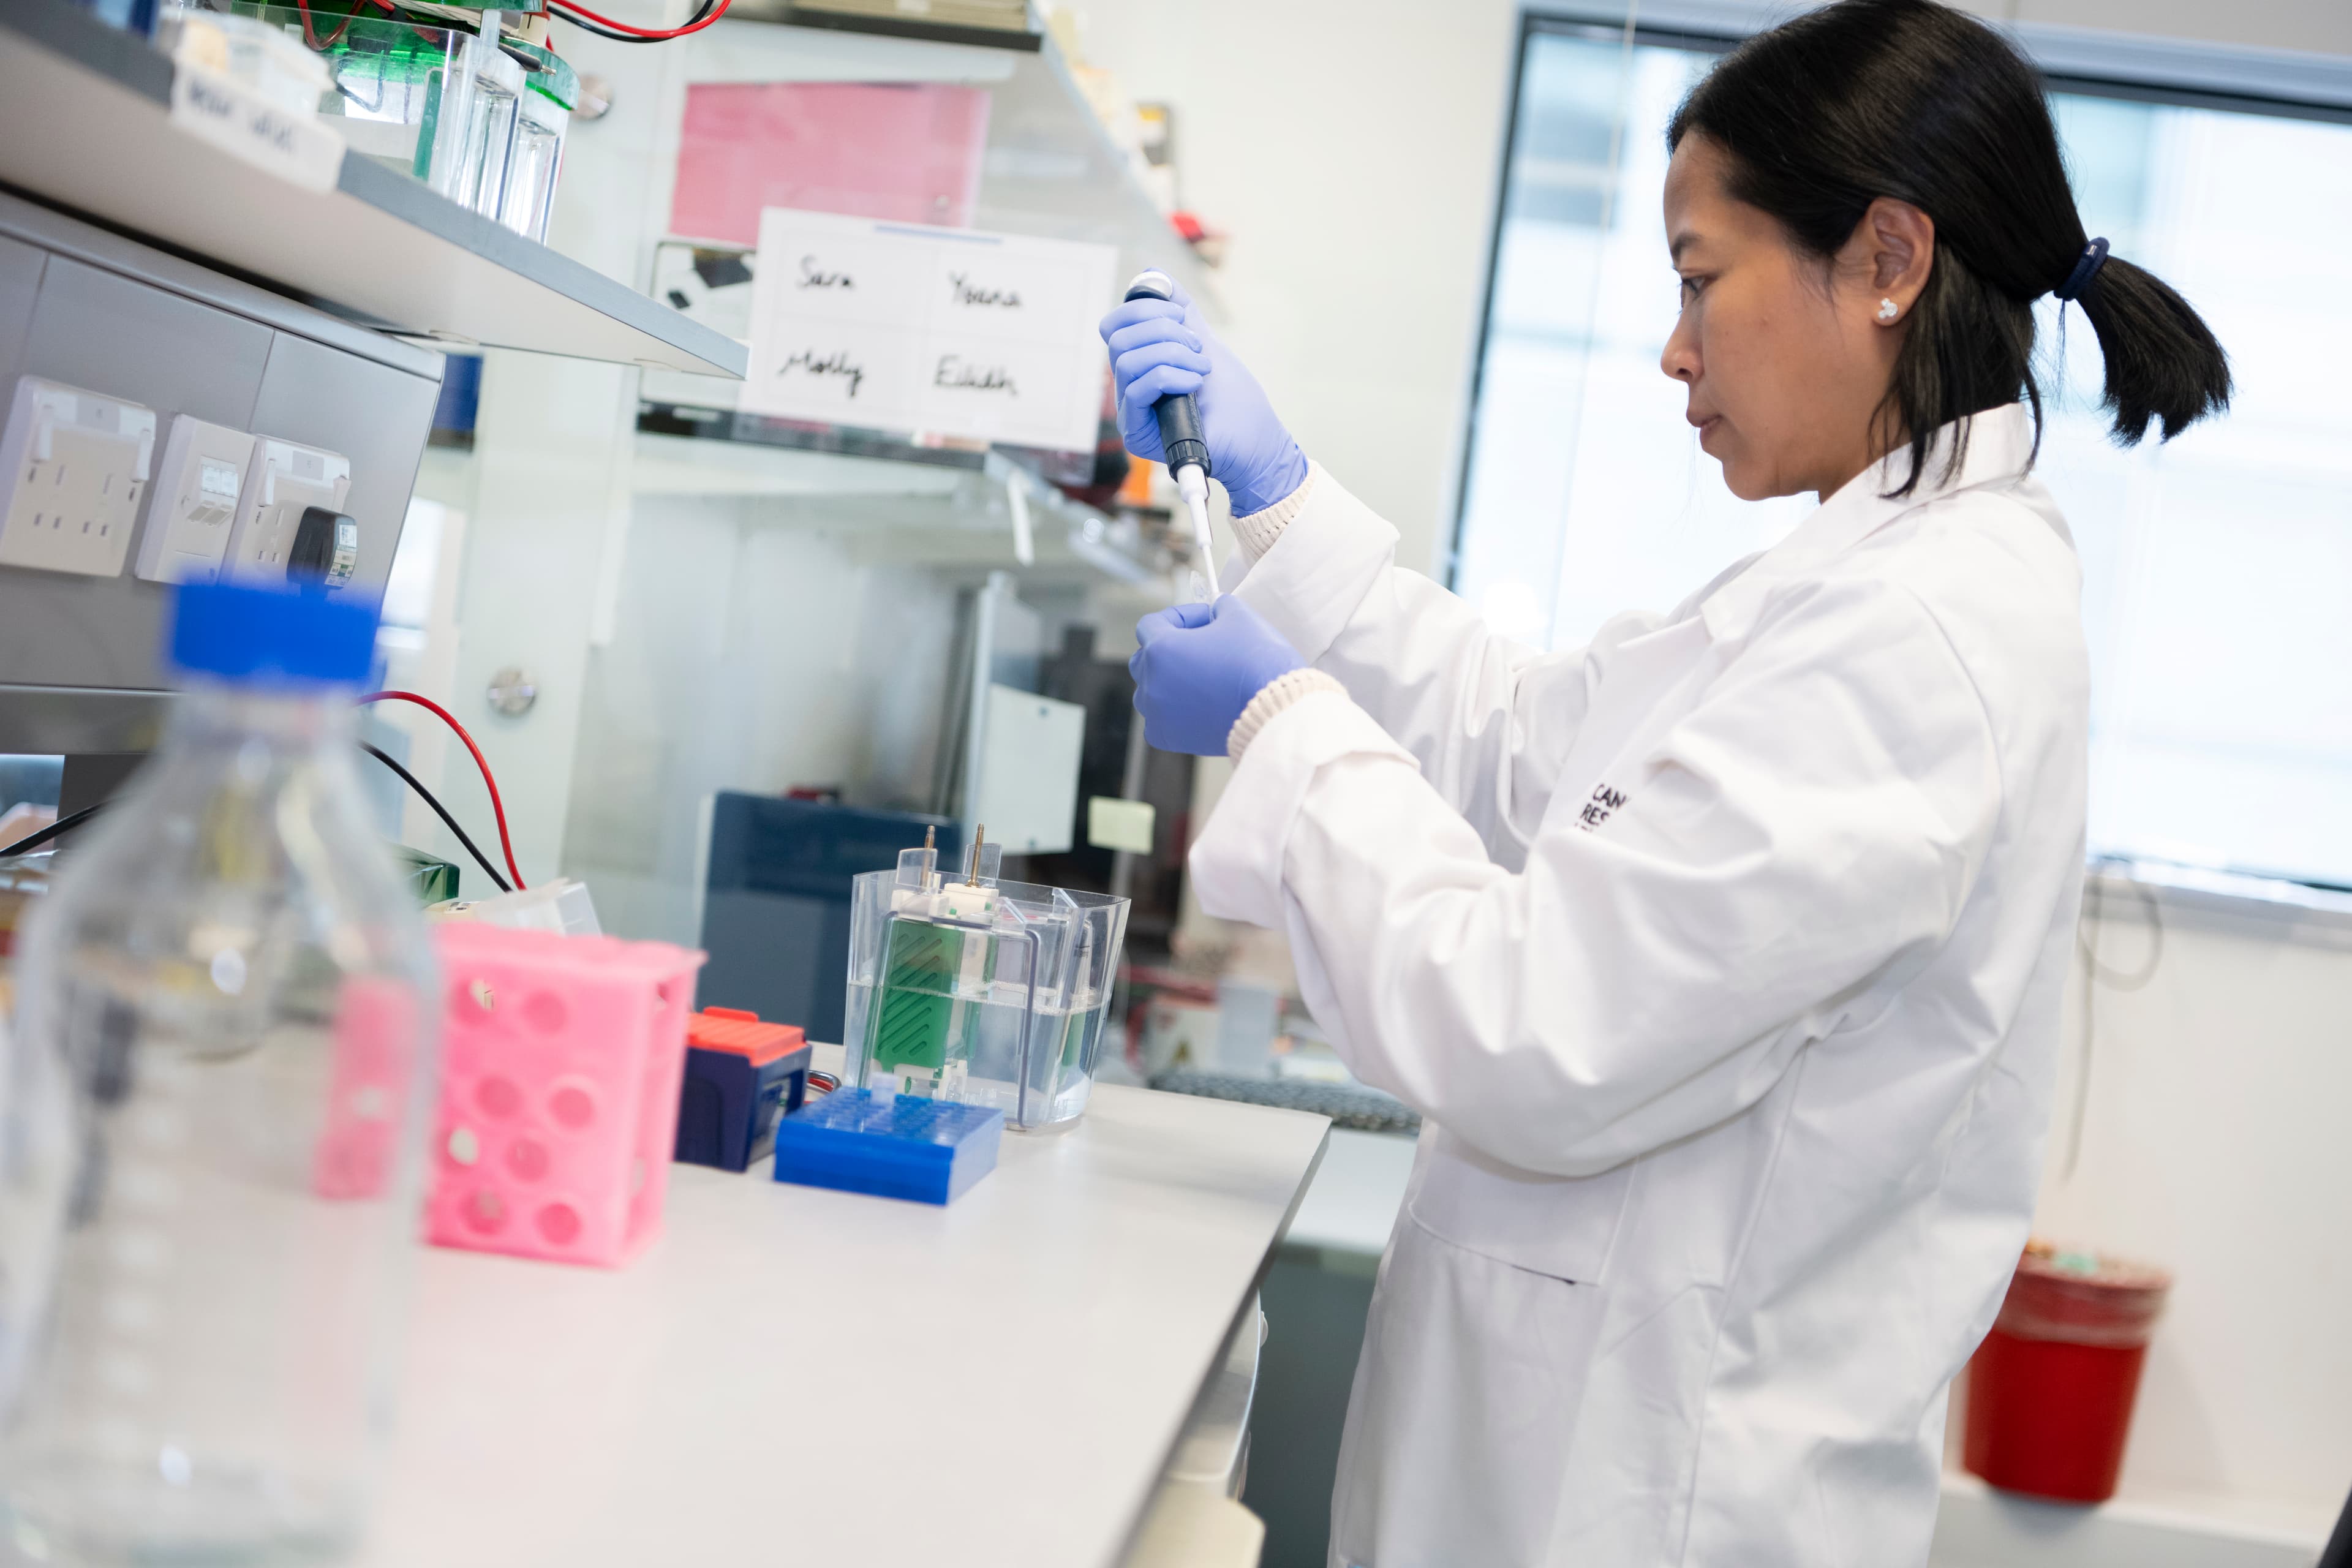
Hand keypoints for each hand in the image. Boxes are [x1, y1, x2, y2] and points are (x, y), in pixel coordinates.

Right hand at [1099, 284, 1309, 516]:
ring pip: (1125, 361)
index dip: (1143, 309)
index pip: (1115, 325)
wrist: (1254, 441)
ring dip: (1170, 353)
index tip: (1181, 317)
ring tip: (1201, 366)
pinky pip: (1138, 388)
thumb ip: (1180, 312)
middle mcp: (1128, 386)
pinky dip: (1170, 376)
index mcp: (1139, 363)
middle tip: (1196, 345)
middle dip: (1161, 330)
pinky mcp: (1137, 432)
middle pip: (1116, 338)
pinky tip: (1195, 382)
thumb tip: (1154, 275)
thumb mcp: (1204, 342)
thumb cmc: (1233, 400)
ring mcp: (1130, 410)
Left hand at [1130, 596, 1305, 755]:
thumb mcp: (1240, 616)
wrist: (1275, 710)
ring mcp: (1157, 713)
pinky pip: (1159, 719)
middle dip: (1170, 648)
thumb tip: (1215, 611)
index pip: (1151, 624)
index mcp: (1161, 649)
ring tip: (1201, 677)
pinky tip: (1197, 703)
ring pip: (1149, 691)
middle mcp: (1151, 682)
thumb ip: (1218, 607)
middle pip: (1145, 658)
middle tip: (1203, 647)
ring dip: (1168, 680)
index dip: (1178, 617)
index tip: (1203, 620)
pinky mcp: (1169, 737)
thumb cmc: (1257, 662)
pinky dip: (1172, 711)